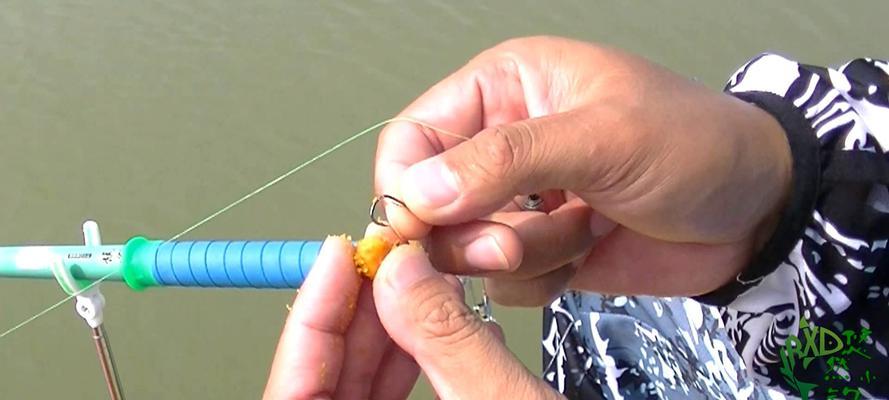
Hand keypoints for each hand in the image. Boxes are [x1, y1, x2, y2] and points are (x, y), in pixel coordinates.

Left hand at [264, 234, 560, 398]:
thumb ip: (449, 340)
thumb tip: (402, 273)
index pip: (293, 399)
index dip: (312, 319)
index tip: (341, 258)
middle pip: (323, 391)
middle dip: (357, 315)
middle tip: (385, 260)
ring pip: (358, 398)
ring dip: (386, 335)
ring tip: (415, 281)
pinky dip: (414, 366)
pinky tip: (441, 329)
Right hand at [375, 36, 791, 303]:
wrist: (756, 211)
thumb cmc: (692, 146)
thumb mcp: (602, 138)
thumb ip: (505, 160)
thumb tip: (414, 193)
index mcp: (504, 89)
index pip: (413, 137)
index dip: (404, 187)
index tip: (417, 232)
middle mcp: (500, 144)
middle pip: (430, 202)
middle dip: (472, 232)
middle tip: (514, 241)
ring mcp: (519, 201)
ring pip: (467, 249)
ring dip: (522, 253)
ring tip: (582, 228)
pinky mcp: (540, 248)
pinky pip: (503, 281)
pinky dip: (541, 277)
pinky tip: (588, 249)